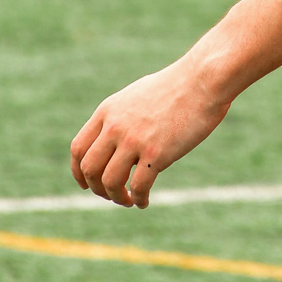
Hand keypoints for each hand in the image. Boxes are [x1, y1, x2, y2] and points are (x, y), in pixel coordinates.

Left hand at [70, 58, 230, 207]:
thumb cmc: (177, 86)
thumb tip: (116, 136)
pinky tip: (144, 201)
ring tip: (128, 200)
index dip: (78, 172)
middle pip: (90, 169)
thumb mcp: (138, 95)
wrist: (203, 79)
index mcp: (108, 110)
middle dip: (97, 188)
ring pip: (110, 182)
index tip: (86, 184)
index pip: (79, 148)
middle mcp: (116, 126)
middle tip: (111, 195)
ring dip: (116, 197)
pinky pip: (138, 186)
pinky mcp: (156, 153)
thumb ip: (122, 115)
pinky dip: (138, 199)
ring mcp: (134, 140)